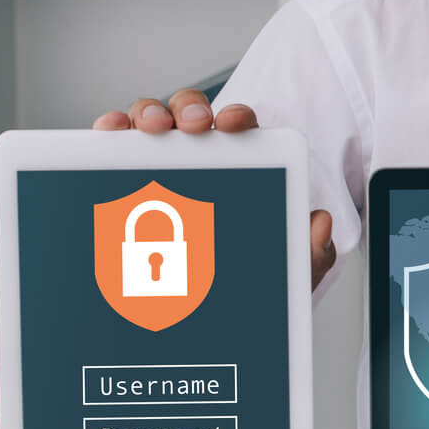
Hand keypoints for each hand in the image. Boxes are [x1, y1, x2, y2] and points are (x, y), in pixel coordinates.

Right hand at [92, 91, 337, 289]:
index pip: (241, 130)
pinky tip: (108, 133)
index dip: (238, 118)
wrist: (195, 320)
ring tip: (148, 127)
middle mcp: (198, 159)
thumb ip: (309, 253)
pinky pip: (114, 147)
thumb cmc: (238, 284)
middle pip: (190, 115)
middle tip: (191, 124)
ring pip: (150, 123)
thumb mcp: (281, 275)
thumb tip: (320, 223)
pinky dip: (109, 132)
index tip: (234, 124)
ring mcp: (159, 166)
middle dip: (188, 108)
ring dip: (147, 113)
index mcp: (240, 167)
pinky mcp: (125, 180)